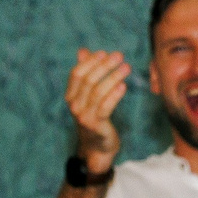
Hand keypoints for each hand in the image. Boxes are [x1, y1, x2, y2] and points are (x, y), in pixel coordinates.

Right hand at [65, 49, 128, 168]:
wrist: (97, 147)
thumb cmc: (94, 117)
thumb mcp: (87, 95)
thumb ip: (86, 73)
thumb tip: (82, 51)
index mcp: (70, 96)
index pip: (76, 74)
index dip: (90, 62)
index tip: (104, 53)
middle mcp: (74, 105)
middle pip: (88, 80)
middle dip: (104, 66)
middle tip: (119, 56)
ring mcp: (84, 116)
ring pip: (98, 92)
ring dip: (113, 77)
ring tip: (126, 68)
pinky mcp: (97, 125)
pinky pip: (106, 107)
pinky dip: (115, 95)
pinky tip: (123, 86)